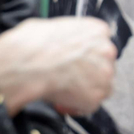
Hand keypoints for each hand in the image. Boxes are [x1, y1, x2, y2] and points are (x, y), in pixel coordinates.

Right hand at [0, 17, 116, 116]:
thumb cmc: (31, 45)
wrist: (26, 64)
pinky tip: (62, 101)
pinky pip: (90, 105)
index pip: (100, 46)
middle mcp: (107, 50)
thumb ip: (65, 35)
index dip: (86, 58)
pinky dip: (77, 106)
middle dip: (88, 74)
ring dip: (85, 91)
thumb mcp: (49, 26)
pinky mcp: (96, 95)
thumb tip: (57, 41)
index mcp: (97, 30)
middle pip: (103, 66)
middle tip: (69, 79)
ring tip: (64, 92)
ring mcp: (105, 74)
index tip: (75, 64)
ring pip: (101, 86)